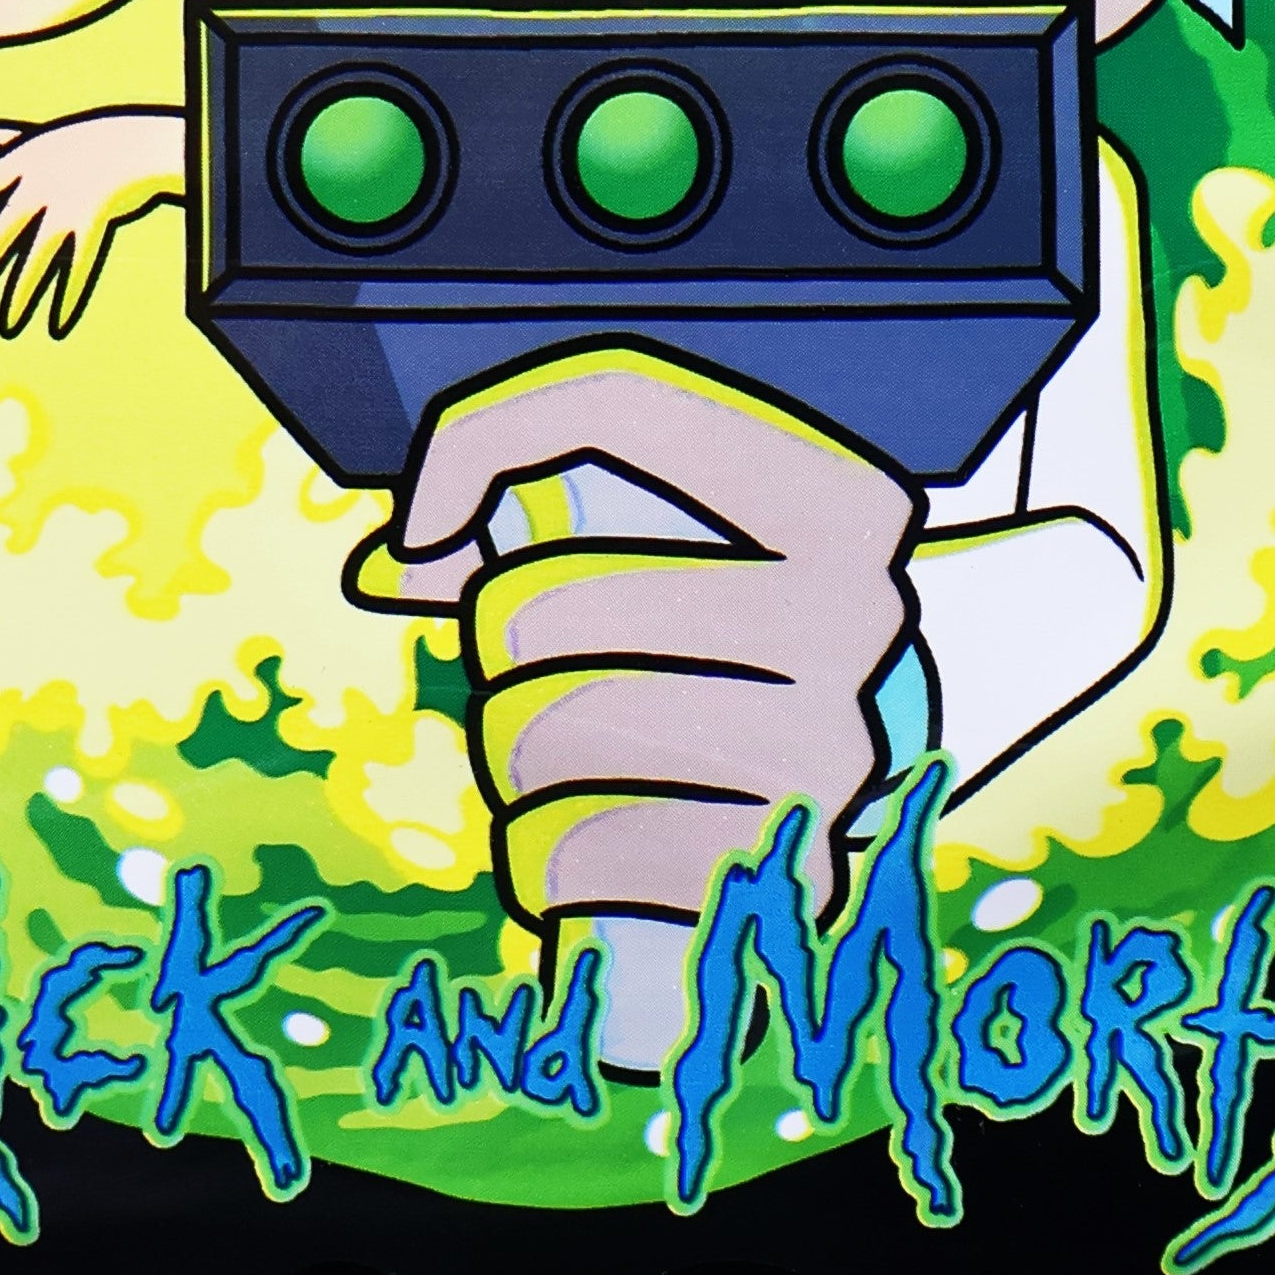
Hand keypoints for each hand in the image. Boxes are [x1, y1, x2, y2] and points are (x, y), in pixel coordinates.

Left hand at [0, 110, 186, 339]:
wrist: (138, 144)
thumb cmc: (92, 141)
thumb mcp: (49, 135)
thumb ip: (11, 137)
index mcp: (23, 161)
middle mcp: (37, 185)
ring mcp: (64, 205)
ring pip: (35, 261)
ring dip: (19, 297)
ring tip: (6, 326)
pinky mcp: (92, 222)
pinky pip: (77, 267)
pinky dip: (67, 297)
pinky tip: (58, 323)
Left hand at [345, 351, 920, 928]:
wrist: (865, 824)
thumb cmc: (735, 671)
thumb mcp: (696, 555)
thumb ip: (558, 504)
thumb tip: (409, 554)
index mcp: (838, 501)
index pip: (622, 401)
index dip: (484, 441)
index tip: (425, 525)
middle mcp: (853, 612)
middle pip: (538, 607)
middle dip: (503, 656)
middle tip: (549, 682)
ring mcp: (829, 747)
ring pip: (545, 732)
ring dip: (520, 761)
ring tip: (578, 766)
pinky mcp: (782, 872)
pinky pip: (576, 848)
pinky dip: (549, 855)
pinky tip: (590, 844)